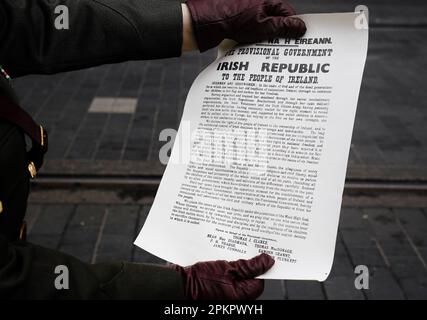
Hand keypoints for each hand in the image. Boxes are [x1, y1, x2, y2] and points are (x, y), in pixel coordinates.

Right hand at [172, 253, 274, 299]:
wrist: (179, 284)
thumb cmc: (200, 281)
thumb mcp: (228, 269)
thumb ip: (249, 265)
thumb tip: (268, 261)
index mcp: (244, 294)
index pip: (260, 277)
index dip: (262, 263)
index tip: (262, 250)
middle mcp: (237, 294)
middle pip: (250, 275)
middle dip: (250, 260)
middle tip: (249, 245)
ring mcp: (228, 289)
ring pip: (239, 272)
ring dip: (238, 260)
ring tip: (234, 248)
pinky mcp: (219, 283)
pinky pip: (229, 272)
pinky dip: (228, 262)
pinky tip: (225, 252)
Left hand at [185, 0, 305, 51]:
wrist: (210, 22)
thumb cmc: (235, 21)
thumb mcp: (264, 26)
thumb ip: (284, 27)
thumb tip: (301, 27)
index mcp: (268, 1)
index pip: (288, 13)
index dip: (292, 27)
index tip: (295, 40)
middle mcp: (259, 3)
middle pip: (275, 20)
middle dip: (278, 34)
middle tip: (280, 48)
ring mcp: (248, 11)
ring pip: (262, 26)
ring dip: (264, 38)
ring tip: (263, 48)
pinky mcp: (238, 19)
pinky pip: (250, 29)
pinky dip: (252, 38)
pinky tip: (250, 46)